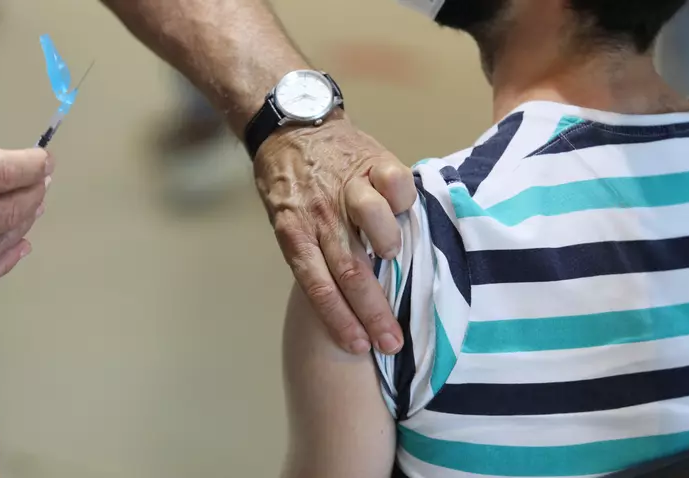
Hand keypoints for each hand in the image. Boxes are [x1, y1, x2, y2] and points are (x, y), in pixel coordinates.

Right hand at [0, 138, 52, 290]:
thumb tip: (21, 171)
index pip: (4, 172)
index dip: (34, 166)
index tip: (44, 162)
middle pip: (10, 210)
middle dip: (34, 194)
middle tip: (40, 184)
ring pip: (1, 242)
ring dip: (24, 224)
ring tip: (30, 209)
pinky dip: (7, 261)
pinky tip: (19, 246)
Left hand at [254, 111, 416, 354]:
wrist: (290, 122)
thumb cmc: (292, 182)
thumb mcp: (287, 219)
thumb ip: (312, 251)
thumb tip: (343, 298)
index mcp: (294, 232)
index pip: (317, 285)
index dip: (339, 319)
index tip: (359, 347)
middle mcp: (319, 214)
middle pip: (349, 269)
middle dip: (373, 311)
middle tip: (392, 341)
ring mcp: (345, 186)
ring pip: (372, 223)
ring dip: (387, 245)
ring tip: (392, 255)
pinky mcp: (369, 160)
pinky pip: (394, 183)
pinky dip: (401, 200)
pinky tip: (402, 210)